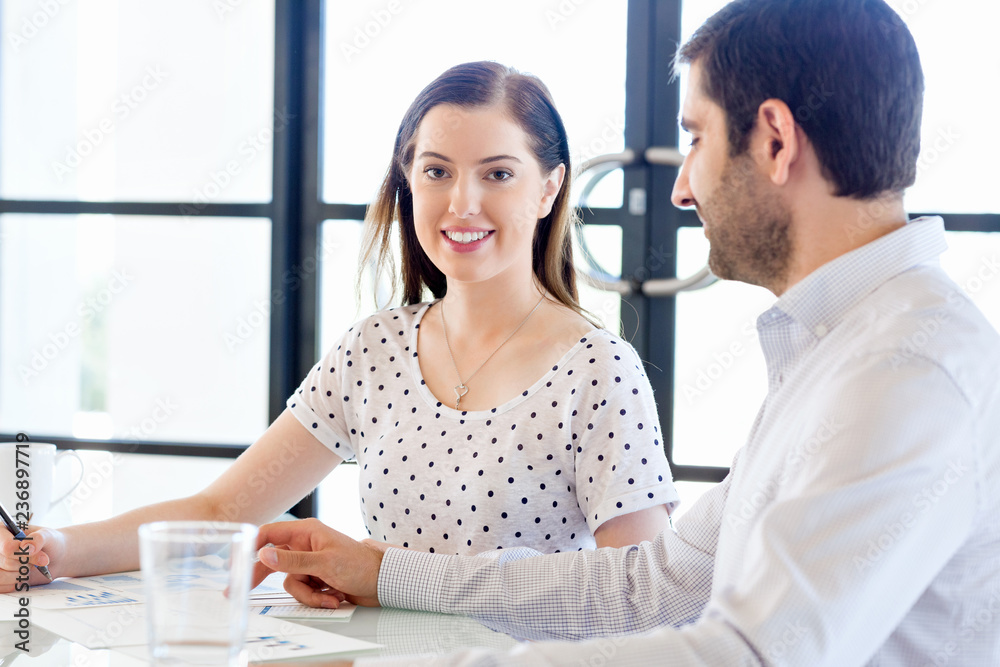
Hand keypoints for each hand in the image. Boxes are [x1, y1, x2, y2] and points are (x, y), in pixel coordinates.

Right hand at [0, 526, 63, 592]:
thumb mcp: (48, 535)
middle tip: (36, 560)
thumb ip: (38, 538)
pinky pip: (0, 586)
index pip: (7, 547)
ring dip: (20, 575)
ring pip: (1, 576)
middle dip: (26, 564)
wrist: (53, 557)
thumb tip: (27, 547)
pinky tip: (22, 576)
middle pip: (6, 562)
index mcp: (2, 531)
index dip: (23, 554)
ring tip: (28, 567)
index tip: (39, 555)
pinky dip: (14, 584)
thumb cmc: (49, 543)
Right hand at [251, 518, 384, 607]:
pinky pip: (304, 593)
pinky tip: (335, 597)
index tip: (236, 560)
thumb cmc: (359, 564)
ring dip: (309, 595)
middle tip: (239, 590)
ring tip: (329, 595)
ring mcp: (310, 564)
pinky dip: (317, 599)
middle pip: (273, 561)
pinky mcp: (316, 579)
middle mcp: (305, 546)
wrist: (382, 582)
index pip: (270, 533)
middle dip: (261, 577)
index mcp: (306, 532)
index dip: (252, 545)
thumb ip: (293, 560)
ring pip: (290, 583)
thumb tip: (264, 554)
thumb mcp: (324, 562)